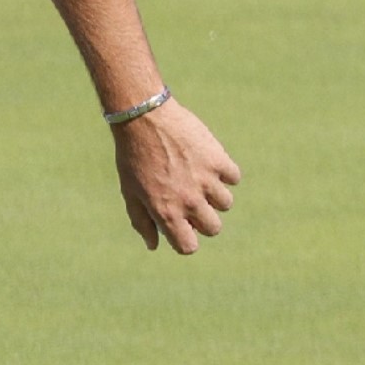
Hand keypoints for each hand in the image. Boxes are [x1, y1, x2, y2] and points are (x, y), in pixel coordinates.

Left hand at [112, 99, 239, 253]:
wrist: (144, 118)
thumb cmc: (133, 157)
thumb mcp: (130, 193)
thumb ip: (142, 222)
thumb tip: (154, 246)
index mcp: (167, 213)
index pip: (189, 246)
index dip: (187, 239)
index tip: (183, 227)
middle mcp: (189, 201)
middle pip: (213, 228)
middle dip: (204, 219)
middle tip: (193, 202)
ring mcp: (206, 180)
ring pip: (226, 203)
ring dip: (215, 195)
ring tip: (200, 178)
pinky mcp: (217, 159)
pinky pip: (234, 177)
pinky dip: (225, 172)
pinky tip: (209, 163)